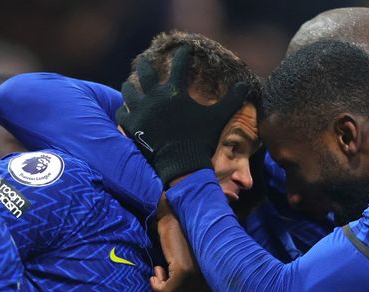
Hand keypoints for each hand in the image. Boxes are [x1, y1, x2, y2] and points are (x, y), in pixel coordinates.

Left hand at [116, 44, 248, 184]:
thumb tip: (245, 84)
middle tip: (143, 60)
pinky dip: (124, 110)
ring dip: (129, 85)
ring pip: (128, 91)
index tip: (184, 49)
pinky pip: (122, 113)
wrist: (181, 165)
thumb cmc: (201, 140)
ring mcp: (140, 112)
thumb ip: (232, 100)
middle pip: (145, 72)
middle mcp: (154, 97)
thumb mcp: (218, 118)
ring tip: (129, 83)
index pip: (179, 65)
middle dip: (144, 64)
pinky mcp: (131, 127)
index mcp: (175, 91)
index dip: (182, 54)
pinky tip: (125, 109)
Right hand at [152, 208, 211, 291]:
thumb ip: (189, 288)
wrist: (174, 220)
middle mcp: (207, 281)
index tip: (170, 282)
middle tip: (164, 275)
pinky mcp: (183, 271)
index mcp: (212, 282)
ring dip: (162, 287)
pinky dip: (156, 284)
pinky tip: (158, 268)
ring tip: (162, 270)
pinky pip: (165, 291)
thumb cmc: (181, 242)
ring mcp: (196, 277)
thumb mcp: (188, 268)